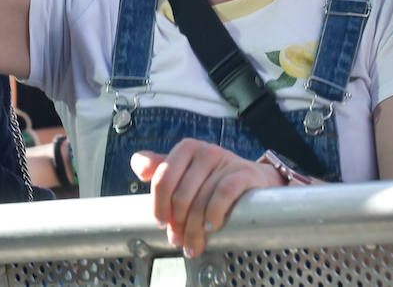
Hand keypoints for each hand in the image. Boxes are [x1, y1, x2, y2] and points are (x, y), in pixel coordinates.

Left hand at [130, 140, 282, 258]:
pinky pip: (223, 195)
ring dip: (195, 229)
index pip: (163, 179)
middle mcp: (205, 150)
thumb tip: (137, 163)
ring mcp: (225, 160)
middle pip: (181, 195)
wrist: (255, 180)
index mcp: (186, 149)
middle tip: (179, 239)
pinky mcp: (244, 172)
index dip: (158, 206)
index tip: (161, 223)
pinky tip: (212, 227)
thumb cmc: (215, 180)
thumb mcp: (188, 173)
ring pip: (200, 200)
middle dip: (178, 224)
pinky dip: (214, 215)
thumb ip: (162, 170)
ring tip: (194, 243)